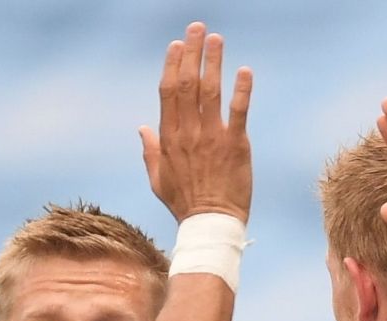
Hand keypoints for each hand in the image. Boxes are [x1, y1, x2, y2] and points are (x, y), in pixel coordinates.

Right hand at [141, 23, 252, 222]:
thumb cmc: (185, 203)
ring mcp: (212, 137)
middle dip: (192, 53)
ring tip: (217, 39)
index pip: (168, 92)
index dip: (172, 65)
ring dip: (213, 62)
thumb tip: (142, 129)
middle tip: (198, 28)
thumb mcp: (158, 179)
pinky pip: (239, 112)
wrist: (211, 225)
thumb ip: (150, 151)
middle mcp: (188, 132)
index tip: (177, 45)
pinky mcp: (236, 145)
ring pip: (210, 91)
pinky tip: (244, 70)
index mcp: (169, 138)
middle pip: (187, 84)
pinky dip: (242, 90)